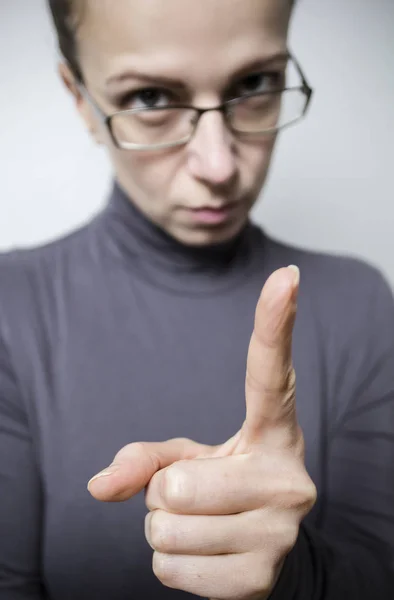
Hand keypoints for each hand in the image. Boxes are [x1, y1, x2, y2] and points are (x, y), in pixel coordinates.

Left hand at [88, 266, 316, 599]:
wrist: (263, 561)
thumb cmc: (224, 496)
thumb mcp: (189, 462)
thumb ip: (145, 458)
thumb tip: (97, 487)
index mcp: (274, 433)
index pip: (270, 373)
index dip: (275, 324)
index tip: (286, 276)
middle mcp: (288, 477)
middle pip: (175, 482)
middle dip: (165, 493)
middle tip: (196, 498)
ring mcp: (280, 530)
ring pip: (166, 526)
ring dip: (165, 529)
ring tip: (202, 527)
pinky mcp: (261, 579)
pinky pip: (170, 568)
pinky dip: (172, 566)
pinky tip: (206, 559)